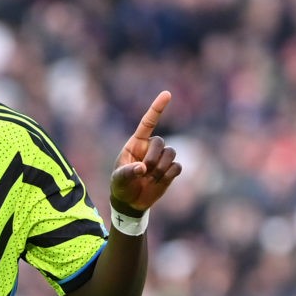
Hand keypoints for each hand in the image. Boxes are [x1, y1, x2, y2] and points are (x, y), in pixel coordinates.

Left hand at [110, 91, 180, 211]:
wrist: (131, 202)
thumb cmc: (121, 186)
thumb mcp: (118, 179)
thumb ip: (127, 172)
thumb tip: (142, 168)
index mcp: (136, 143)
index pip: (148, 122)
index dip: (157, 108)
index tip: (167, 94)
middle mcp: (150, 148)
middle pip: (161, 142)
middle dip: (153, 157)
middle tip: (144, 171)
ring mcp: (162, 158)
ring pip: (171, 153)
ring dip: (161, 168)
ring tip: (149, 178)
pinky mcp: (171, 170)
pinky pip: (177, 167)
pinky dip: (168, 176)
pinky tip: (157, 182)